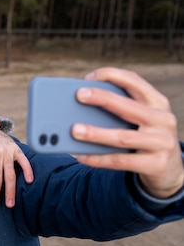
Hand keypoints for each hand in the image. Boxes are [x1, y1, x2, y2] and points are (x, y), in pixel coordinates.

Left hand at [72, 67, 183, 198]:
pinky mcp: (156, 164)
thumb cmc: (146, 138)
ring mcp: (162, 143)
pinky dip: (98, 159)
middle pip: (128, 107)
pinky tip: (81, 156)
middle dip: (102, 99)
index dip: (112, 76)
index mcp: (158, 103)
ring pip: (123, 137)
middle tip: (79, 95)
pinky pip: (120, 161)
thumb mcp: (142, 120)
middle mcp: (163, 120)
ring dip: (96, 133)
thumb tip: (81, 108)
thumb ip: (121, 110)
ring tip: (74, 130)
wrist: (170, 169)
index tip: (89, 77)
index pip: (135, 82)